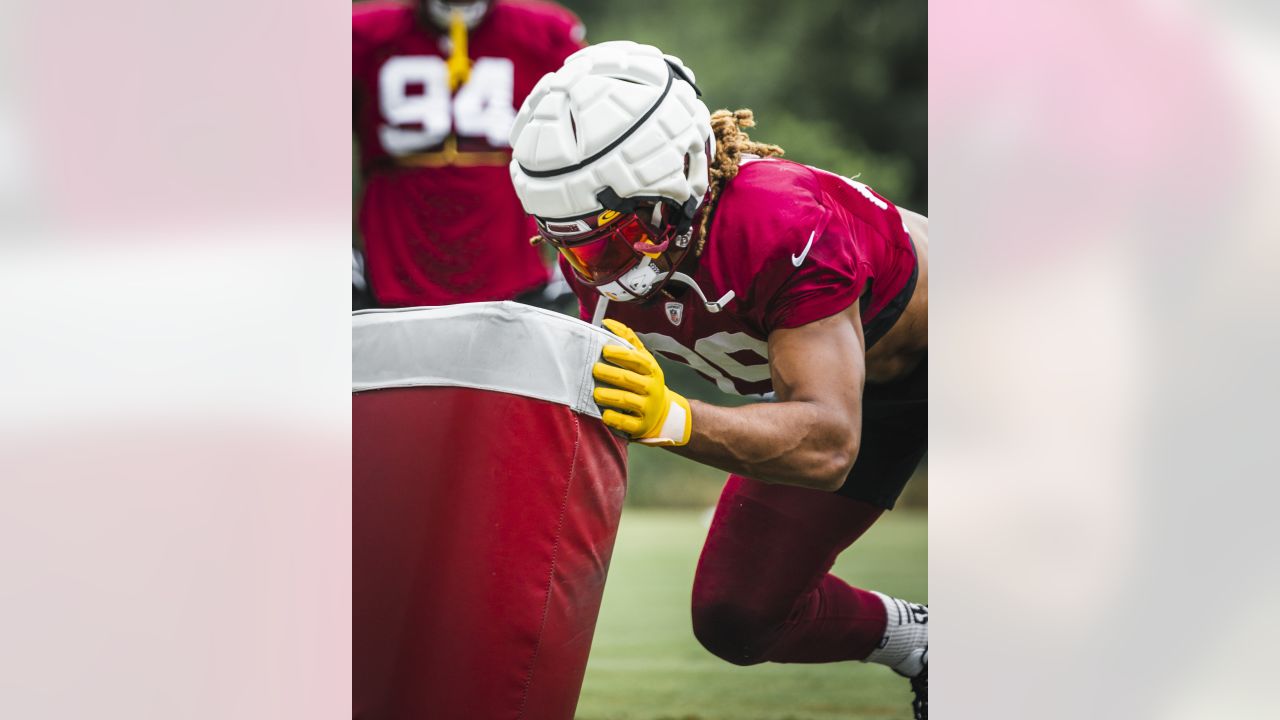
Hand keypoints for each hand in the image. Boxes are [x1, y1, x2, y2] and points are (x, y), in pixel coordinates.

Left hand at [593, 319, 691, 445]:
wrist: (663, 412)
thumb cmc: (646, 380)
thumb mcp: (643, 359)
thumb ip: (627, 340)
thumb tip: (607, 322)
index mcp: (650, 369)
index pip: (637, 360)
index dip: (621, 354)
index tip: (605, 351)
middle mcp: (651, 387)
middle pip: (629, 379)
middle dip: (610, 374)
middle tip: (594, 370)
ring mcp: (647, 407)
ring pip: (626, 400)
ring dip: (609, 396)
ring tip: (596, 393)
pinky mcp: (640, 425)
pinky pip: (626, 422)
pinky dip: (614, 418)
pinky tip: (604, 414)